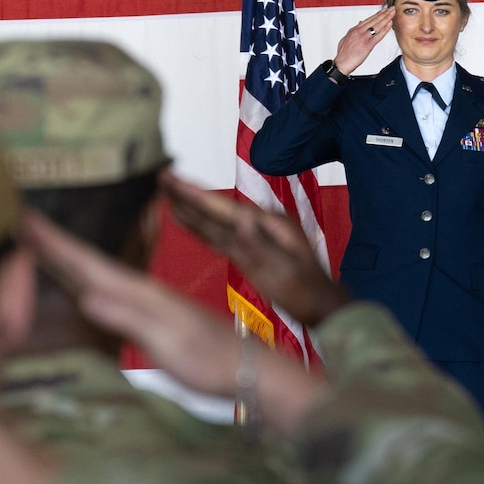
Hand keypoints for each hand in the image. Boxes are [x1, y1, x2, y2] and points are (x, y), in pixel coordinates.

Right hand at [20, 210, 327, 430]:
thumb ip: (130, 319)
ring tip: (35, 244)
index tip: (24, 219)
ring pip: (93, 276)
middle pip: (86, 263)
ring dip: (64, 260)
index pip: (87, 264)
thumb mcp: (170, 342)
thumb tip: (86, 296)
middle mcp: (139, 292)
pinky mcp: (148, 319)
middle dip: (51, 244)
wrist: (250, 373)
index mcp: (140, 293)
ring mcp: (144, 305)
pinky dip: (84, 283)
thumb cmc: (212, 362)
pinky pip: (104, 294)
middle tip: (18, 221)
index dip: (54, 244)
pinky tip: (76, 285)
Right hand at [161, 176, 352, 328]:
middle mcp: (258, 224)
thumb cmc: (305, 291)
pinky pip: (218, 235)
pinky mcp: (248, 251)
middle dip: (187, 193)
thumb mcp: (285, 269)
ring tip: (165, 192)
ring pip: (214, 220)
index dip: (194, 194)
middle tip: (160, 176)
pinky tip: (186, 220)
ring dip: (190, 207)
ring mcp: (253, 236)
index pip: (222, 207)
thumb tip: (240, 220)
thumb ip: (260, 245)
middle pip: (215, 208)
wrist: (323, 307)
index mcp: (266, 224)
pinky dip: (199, 226)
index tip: (170, 178)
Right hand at [333, 8, 393, 75]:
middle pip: (374, 20)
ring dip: (386, 18)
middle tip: (391, 8)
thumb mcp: (346, 38)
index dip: (377, 14)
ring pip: (377, 25)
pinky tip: (390, 24)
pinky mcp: (368, 45)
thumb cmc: (343, 53)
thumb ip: (354, 30)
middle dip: (384, 13)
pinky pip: (379, 35)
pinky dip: (385, 29)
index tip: (383, 11)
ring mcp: (364, 38)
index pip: (368, 19)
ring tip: (393, 13)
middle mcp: (359, 32)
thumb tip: (360, 23)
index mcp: (354, 30)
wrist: (342, 62)